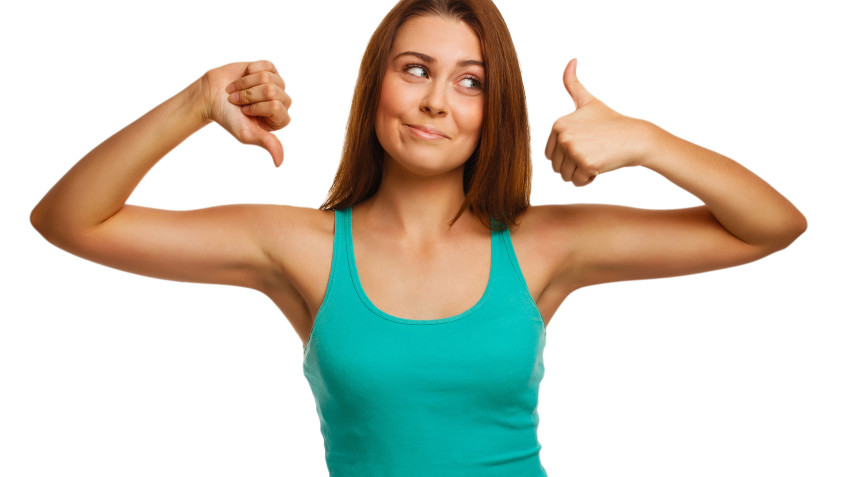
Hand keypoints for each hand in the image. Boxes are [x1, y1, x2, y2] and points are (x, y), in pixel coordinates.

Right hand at [199, 60, 291, 166]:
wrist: (211, 96)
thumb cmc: (229, 118)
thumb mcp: (246, 134)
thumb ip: (267, 144)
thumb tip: (279, 163)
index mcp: (279, 120)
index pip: (275, 106)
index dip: (256, 106)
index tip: (244, 112)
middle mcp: (282, 102)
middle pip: (271, 90)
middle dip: (249, 94)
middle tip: (238, 101)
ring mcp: (276, 84)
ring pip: (267, 77)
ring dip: (246, 84)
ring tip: (237, 91)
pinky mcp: (269, 69)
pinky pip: (265, 66)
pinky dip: (250, 71)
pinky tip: (244, 78)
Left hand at [544, 59, 652, 185]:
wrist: (636, 137)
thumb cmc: (611, 122)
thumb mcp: (588, 101)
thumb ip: (573, 84)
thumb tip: (571, 60)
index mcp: (558, 124)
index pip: (551, 154)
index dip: (569, 154)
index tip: (586, 143)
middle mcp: (562, 135)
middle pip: (557, 167)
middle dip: (574, 165)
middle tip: (593, 152)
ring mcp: (573, 149)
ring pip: (565, 176)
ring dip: (581, 173)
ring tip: (597, 158)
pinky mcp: (584, 163)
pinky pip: (577, 182)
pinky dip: (589, 179)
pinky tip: (601, 166)